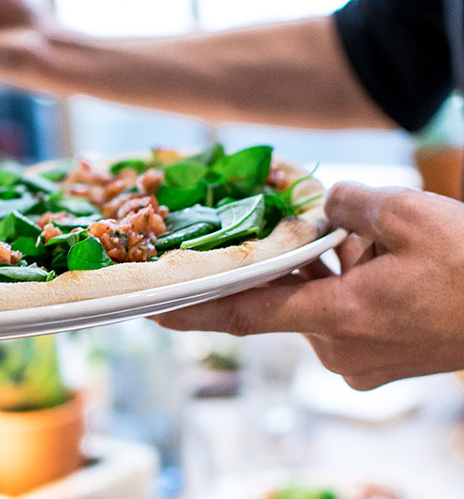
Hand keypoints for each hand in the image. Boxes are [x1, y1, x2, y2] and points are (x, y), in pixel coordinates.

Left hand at [152, 182, 463, 389]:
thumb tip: (324, 202)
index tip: (151, 308)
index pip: (244, 316)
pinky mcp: (375, 357)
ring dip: (323, 266)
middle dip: (284, 258)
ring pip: (314, 299)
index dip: (194, 311)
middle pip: (285, 295)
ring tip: (364, 237)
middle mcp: (339, 349)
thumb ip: (348, 202)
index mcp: (340, 320)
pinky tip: (368, 253)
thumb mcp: (410, 215)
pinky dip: (340, 281)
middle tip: (288, 225)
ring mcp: (358, 359)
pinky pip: (338, 310)